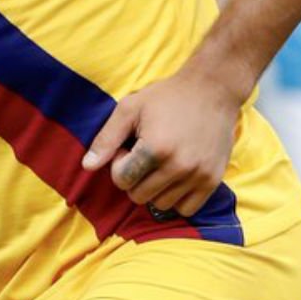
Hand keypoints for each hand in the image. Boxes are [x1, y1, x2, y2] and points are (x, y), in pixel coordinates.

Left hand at [83, 62, 241, 218]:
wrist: (213, 90)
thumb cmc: (167, 97)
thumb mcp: (130, 108)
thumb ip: (106, 139)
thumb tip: (87, 167)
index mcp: (155, 148)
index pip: (122, 180)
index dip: (120, 164)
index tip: (130, 146)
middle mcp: (178, 166)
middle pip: (139, 196)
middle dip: (136, 178)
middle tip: (146, 154)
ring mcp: (198, 175)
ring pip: (161, 205)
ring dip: (156, 189)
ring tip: (162, 164)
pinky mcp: (212, 180)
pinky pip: (186, 209)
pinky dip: (177, 199)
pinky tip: (176, 177)